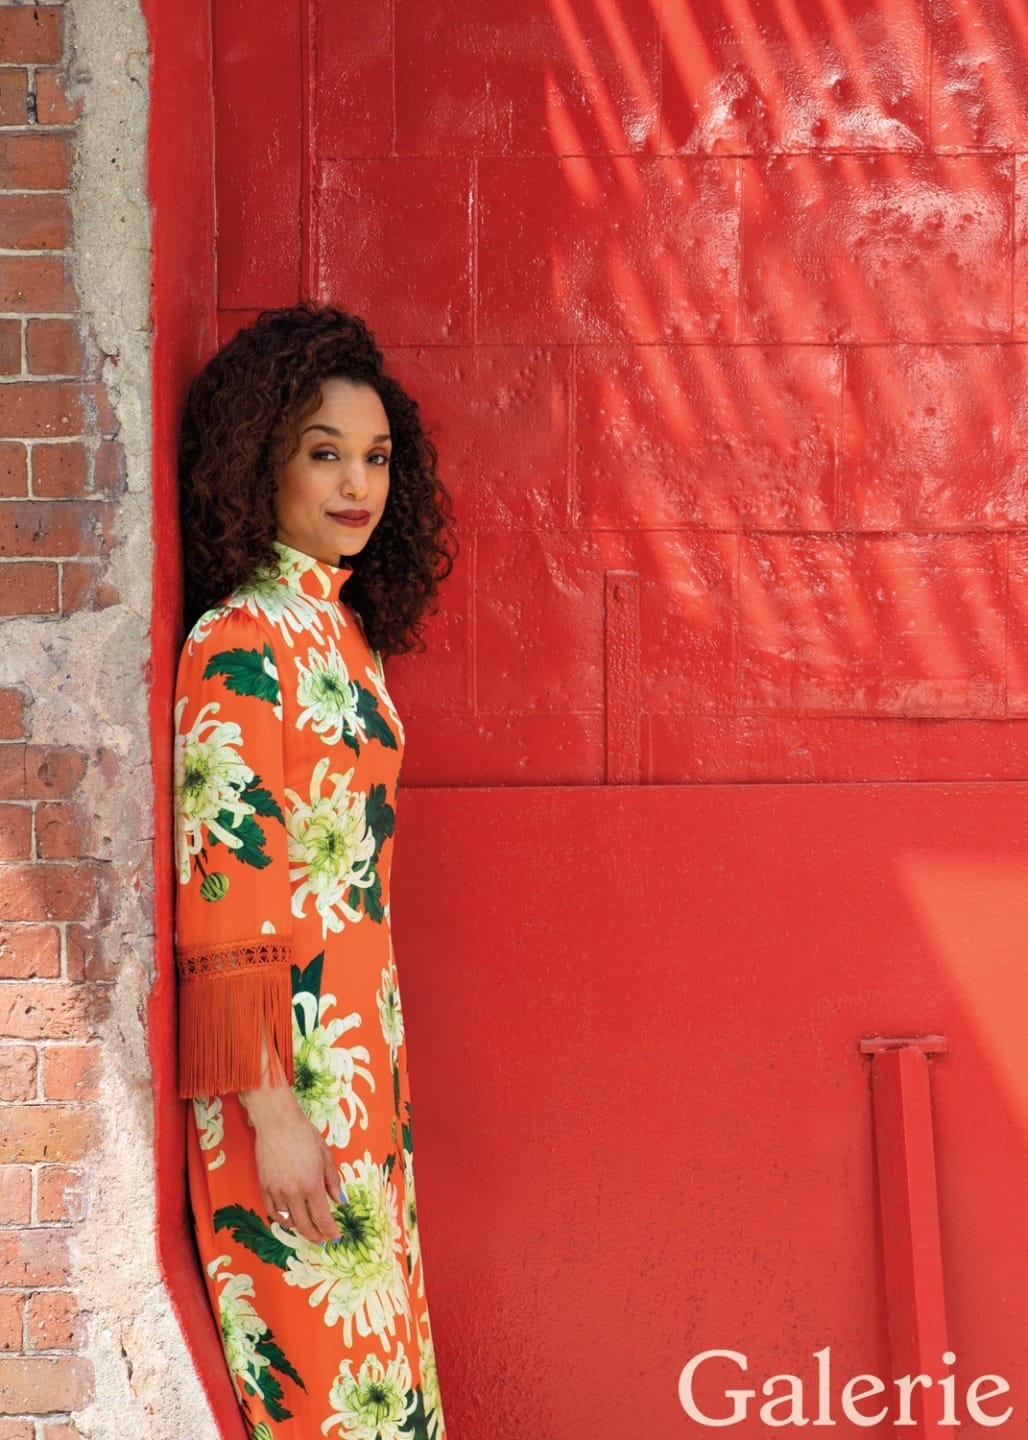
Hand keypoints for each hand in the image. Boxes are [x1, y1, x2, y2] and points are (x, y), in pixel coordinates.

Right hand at [239, 1085, 340, 1244]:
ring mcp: (277, 1191)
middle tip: (322, 1239)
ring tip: (307, 1229)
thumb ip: (333, 1181)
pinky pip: (272, 1212)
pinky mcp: (264, 1187)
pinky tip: (289, 1220)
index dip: (330, 1231)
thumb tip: (340, 1200)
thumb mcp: (325, 1155)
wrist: (277, 1122)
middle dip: (315, 1236)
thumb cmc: (304, 1134)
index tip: (335, 1236)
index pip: (322, 1217)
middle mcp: (293, 1192)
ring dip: (299, 1229)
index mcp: (312, 1184)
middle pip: (305, 1225)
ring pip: (288, 1221)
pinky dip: (281, 1220)